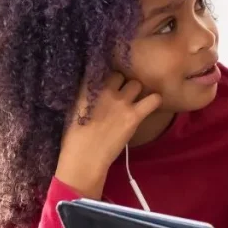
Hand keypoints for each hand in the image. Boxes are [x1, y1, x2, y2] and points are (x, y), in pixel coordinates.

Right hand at [56, 72, 161, 198]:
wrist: (84, 157)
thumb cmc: (73, 137)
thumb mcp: (73, 109)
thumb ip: (84, 95)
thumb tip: (93, 88)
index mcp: (88, 88)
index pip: (101, 69)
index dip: (106, 76)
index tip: (107, 82)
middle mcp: (106, 90)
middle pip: (121, 75)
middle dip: (122, 83)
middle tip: (121, 94)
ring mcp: (122, 102)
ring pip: (137, 84)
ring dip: (136, 91)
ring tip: (135, 100)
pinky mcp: (134, 115)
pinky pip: (154, 100)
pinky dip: (154, 101)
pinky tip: (150, 105)